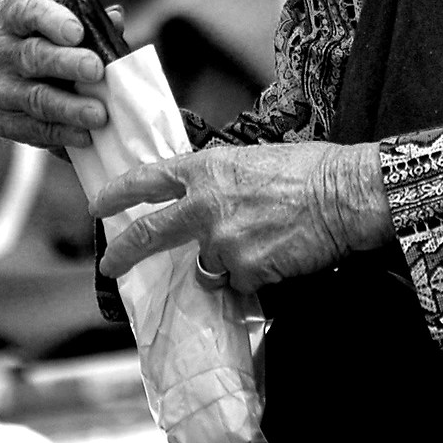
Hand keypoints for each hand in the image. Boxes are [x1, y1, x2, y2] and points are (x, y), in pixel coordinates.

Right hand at [0, 0, 116, 149]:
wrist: (25, 77)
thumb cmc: (53, 45)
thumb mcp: (66, 27)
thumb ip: (91, 24)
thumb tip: (115, 19)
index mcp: (7, 16)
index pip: (26, 11)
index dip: (52, 20)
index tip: (78, 32)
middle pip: (31, 55)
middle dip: (66, 63)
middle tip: (96, 70)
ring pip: (32, 97)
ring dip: (68, 107)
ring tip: (97, 114)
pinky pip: (30, 129)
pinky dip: (60, 133)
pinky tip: (84, 136)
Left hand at [93, 141, 390, 291]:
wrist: (344, 194)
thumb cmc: (309, 170)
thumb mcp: (252, 160)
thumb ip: (217, 180)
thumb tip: (201, 200)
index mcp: (206, 169)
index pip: (147, 180)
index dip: (117, 193)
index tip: (98, 206)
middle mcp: (204, 206)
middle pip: (149, 233)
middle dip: (122, 253)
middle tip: (108, 264)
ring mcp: (221, 242)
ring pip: (207, 264)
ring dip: (228, 260)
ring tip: (266, 240)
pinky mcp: (243, 271)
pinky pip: (239, 282)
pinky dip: (255, 274)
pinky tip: (280, 253)